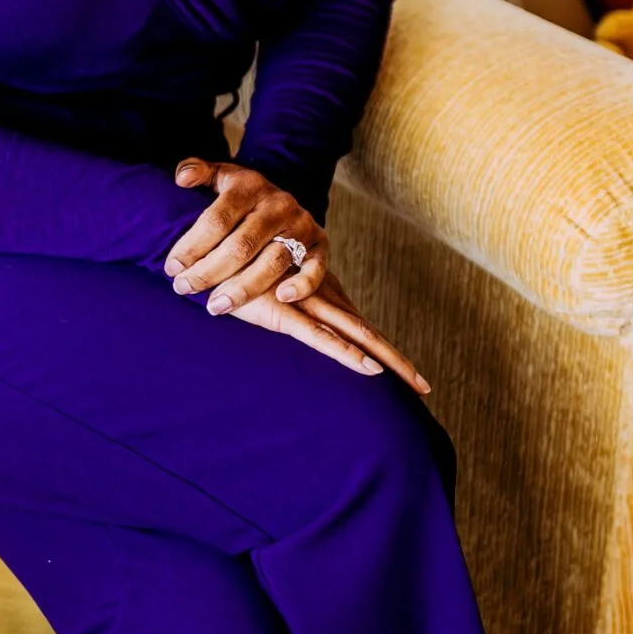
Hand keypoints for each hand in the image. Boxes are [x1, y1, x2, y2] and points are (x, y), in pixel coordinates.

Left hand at [164, 157, 329, 314]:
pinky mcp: (319, 244)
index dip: (192, 245)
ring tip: (216, 306)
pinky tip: (281, 298)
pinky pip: (315, 267)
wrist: (282, 197)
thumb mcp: (220, 175)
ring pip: (273, 262)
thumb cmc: (241, 194)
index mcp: (250, 186)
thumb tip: (181, 179)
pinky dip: (302, 284)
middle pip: (241, 245)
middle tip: (183, 289)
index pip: (217, 219)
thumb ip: (198, 171)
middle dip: (209, 271)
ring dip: (243, 288)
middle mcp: (278, 204)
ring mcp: (301, 225)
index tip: (172, 267)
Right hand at [225, 270, 431, 394]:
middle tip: (424, 387)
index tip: (407, 375)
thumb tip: (287, 316)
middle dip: (396, 361)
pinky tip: (369, 368)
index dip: (383, 348)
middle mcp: (319, 299)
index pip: (358, 325)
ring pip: (356, 336)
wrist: (208, 246)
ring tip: (414, 384)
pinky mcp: (284, 313)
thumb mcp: (263, 287)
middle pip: (367, 333)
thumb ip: (279, 300)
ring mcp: (305, 305)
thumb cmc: (231, 266)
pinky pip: (320, 338)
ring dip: (386, 360)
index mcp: (318, 294)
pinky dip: (347, 353)